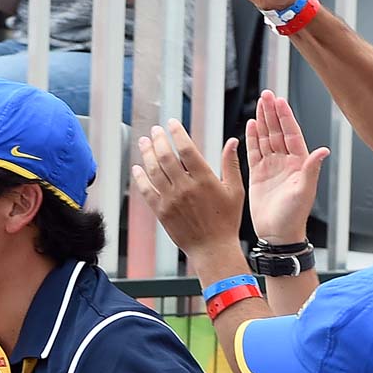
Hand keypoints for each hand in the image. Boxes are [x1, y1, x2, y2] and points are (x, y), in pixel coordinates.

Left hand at [132, 120, 243, 260]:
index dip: (177, 133)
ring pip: (154, 170)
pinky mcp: (162, 212)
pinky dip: (140, 178)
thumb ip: (231, 164)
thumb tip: (232, 141)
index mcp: (205, 180)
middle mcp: (186, 188)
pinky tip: (137, 168)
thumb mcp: (235, 191)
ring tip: (144, 142)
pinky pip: (146, 191)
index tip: (171, 123)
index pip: (186, 148)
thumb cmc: (226, 221)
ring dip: (147, 154)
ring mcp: (171, 200)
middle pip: (166, 156)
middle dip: (158, 140)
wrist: (212, 249)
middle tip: (155, 130)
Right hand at [246, 90, 327, 242]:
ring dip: (263, 121)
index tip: (280, 101)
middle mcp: (286, 162)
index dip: (286, 117)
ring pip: (266, 138)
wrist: (277, 234)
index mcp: (299, 163)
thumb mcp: (304, 191)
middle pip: (278, 131)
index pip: (292, 134)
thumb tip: (323, 150)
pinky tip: (251, 125)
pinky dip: (253, 138)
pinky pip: (254, 152)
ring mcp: (271, 167)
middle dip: (272, 113)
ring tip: (259, 103)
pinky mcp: (258, 175)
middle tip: (267, 94)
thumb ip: (311, 169)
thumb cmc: (294, 216)